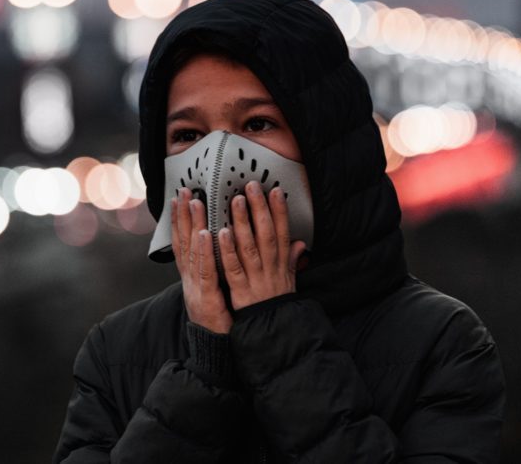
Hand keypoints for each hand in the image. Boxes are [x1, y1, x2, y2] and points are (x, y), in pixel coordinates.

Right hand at [171, 188, 232, 333]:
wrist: (214, 351)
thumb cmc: (219, 320)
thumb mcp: (216, 291)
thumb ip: (218, 269)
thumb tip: (223, 248)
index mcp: (193, 277)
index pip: (183, 243)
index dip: (179, 221)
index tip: (179, 199)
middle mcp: (190, 279)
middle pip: (184, 242)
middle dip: (183, 215)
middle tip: (184, 191)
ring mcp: (196, 288)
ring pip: (193, 252)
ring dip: (192, 226)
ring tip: (194, 203)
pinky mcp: (207, 298)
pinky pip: (206, 271)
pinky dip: (205, 252)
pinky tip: (208, 234)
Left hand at [219, 183, 307, 310]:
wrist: (273, 333)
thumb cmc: (277, 306)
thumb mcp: (290, 282)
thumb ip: (291, 261)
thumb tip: (299, 243)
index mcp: (280, 264)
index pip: (282, 232)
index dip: (280, 211)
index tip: (276, 191)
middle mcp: (270, 268)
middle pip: (266, 234)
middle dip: (260, 209)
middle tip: (252, 187)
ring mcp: (255, 279)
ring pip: (249, 246)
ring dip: (243, 223)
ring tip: (237, 201)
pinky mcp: (240, 291)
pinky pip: (233, 268)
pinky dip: (227, 251)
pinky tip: (221, 234)